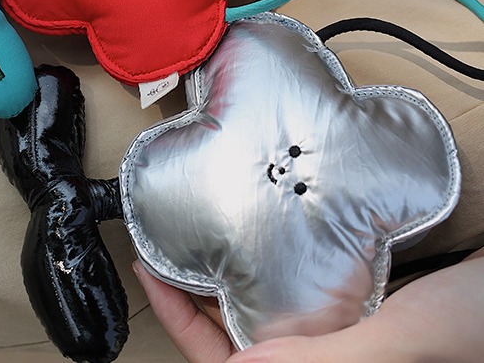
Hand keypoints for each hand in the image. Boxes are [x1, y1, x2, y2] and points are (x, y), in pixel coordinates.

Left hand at [134, 248, 483, 361]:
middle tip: (162, 253)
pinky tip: (258, 251)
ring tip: (196, 248)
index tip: (149, 273)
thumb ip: (324, 357)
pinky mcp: (356, 326)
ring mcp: (338, 347)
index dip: (181, 325)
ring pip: (261, 327)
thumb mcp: (402, 337)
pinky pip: (292, 309)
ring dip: (225, 292)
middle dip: (192, 307)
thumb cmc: (479, 327)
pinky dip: (265, 281)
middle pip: (235, 348)